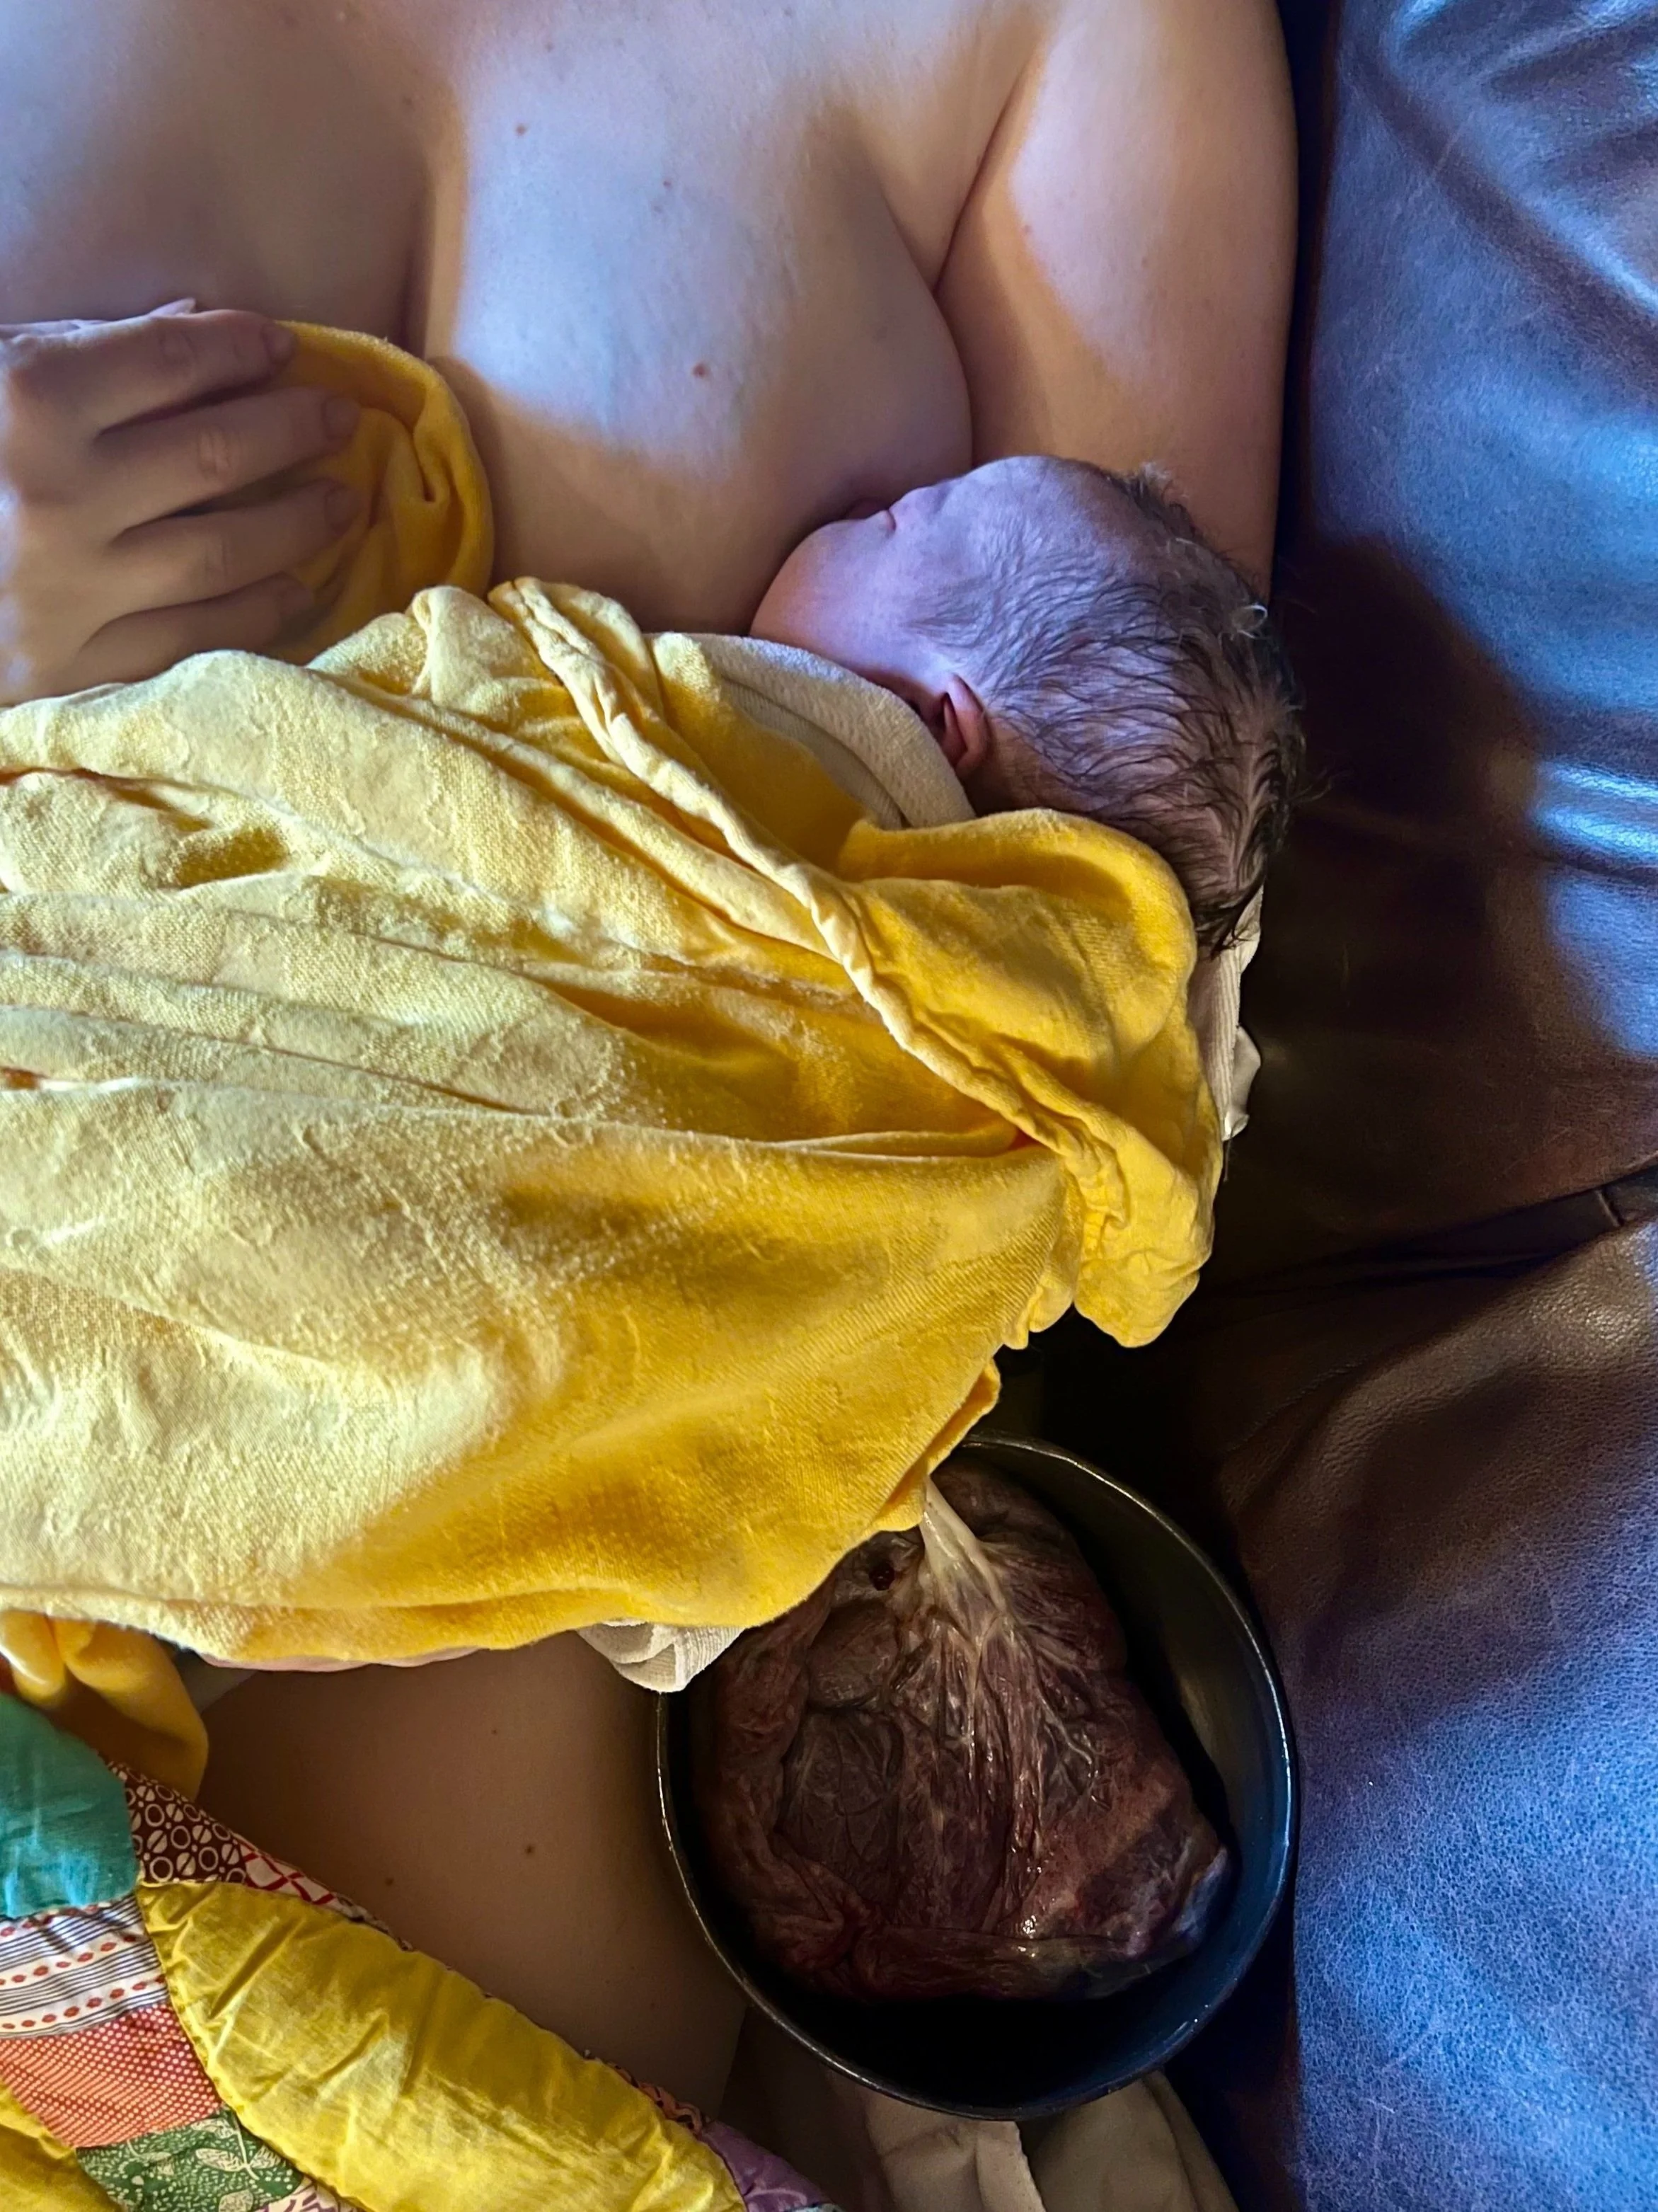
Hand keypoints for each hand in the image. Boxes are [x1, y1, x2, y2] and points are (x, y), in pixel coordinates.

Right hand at [0, 302, 362, 704]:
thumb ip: (90, 351)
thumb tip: (200, 323)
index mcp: (28, 402)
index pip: (171, 362)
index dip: (241, 350)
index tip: (284, 349)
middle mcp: (58, 496)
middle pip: (217, 456)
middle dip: (293, 431)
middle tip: (340, 420)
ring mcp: (71, 590)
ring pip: (224, 554)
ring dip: (297, 525)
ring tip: (339, 501)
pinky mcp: (78, 667)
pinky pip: (197, 637)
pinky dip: (261, 610)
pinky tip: (297, 586)